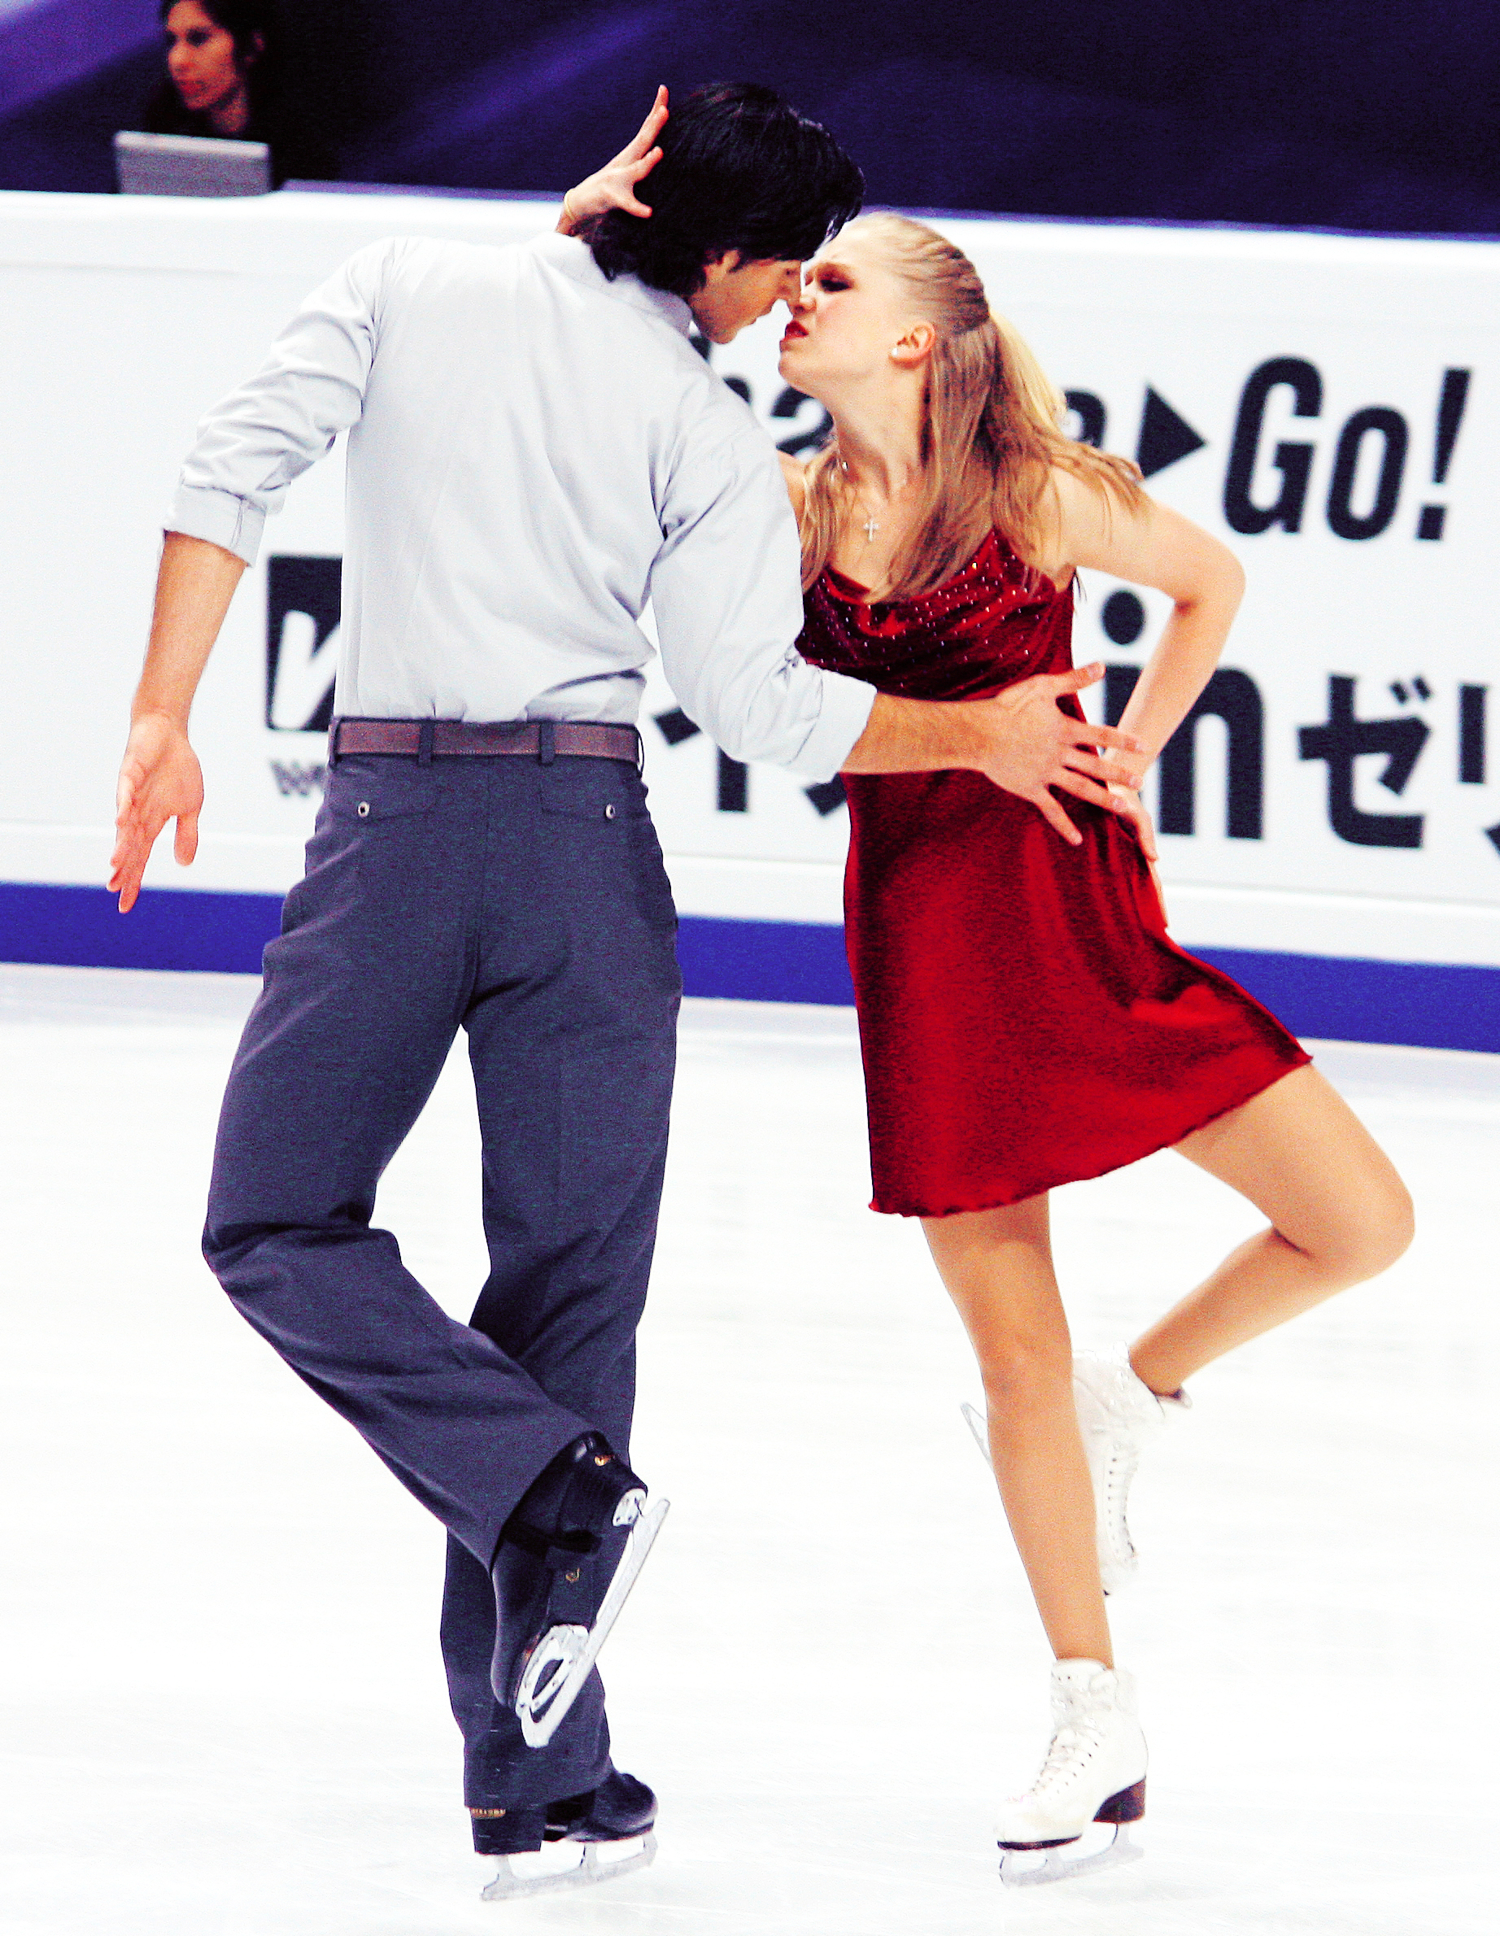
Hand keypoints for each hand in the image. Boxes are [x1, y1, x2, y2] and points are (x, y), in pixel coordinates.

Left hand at [108, 712, 203, 912]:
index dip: (133, 879)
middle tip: (116, 891)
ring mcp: (133, 793)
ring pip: (125, 823)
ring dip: (121, 843)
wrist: (169, 733)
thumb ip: (186, 834)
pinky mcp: (132, 772)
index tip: (125, 905)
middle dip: (123, 869)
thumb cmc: (178, 769)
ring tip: (115, 864)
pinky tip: (121, 821)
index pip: (140, 857)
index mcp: (152, 822)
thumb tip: (183, 864)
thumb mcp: (191, 806)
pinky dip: (123, 805)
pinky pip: (126, 790)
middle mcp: (137, 812)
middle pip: (129, 846)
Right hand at [557, 86, 667, 233]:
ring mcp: (618, 179)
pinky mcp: (613, 198)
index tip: (663, 88)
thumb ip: (645, 157)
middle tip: (664, 110)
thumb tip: (661, 145)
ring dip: (647, 161)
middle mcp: (626, 162)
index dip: (656, 109)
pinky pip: (627, 204)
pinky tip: (648, 212)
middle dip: (654, 125)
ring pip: (635, 170)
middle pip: (642, 141)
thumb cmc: (611, 188)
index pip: (647, 129)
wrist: (582, 203)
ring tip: (659, 152)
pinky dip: (637, 208)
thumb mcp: (631, 169)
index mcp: (632, 154)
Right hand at [969, 662, 1144, 843]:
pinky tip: (1078, 839)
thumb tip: (1101, 665)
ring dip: (1103, 798)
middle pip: (1096, 764)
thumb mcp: (1041, 686)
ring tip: (1122, 808)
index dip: (1122, 739)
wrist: (978, 734)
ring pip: (1081, 788)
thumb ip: (1073, 679)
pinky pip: (1051, 810)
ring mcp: (1046, 774)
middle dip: (1119, 774)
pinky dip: (1064, 825)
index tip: (1143, 747)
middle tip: (1140, 783)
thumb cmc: (1007, 706)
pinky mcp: (1030, 789)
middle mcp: (1059, 754)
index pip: (1100, 734)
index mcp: (1064, 730)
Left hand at [1108, 780, 1168, 922]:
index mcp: (1140, 854)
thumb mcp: (1138, 816)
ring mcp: (1111, 857)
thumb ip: (1146, 837)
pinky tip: (1094, 906)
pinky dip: (1099, 890)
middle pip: (1137, 891)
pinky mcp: (1096, 853)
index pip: (1153, 884)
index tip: (1165, 924)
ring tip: (1122, 930)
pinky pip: (1099, 875)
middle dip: (1144, 912)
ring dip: (1122, 906)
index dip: (1159, 904)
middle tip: (1146, 936)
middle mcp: (1127, 859)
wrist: (1104, 783)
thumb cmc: (1125, 799)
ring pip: (1118, 887)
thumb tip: (1156, 859)